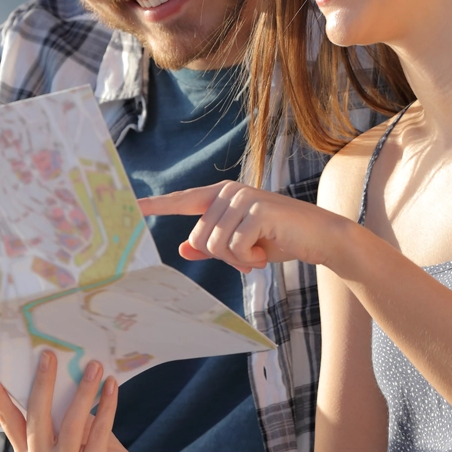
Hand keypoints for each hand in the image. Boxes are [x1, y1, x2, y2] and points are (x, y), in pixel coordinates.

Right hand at [0, 350, 147, 451]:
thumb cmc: (92, 446)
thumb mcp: (67, 428)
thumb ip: (54, 410)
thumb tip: (45, 369)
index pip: (8, 420)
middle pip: (37, 417)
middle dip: (43, 382)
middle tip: (49, 354)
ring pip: (71, 423)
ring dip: (84, 390)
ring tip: (94, 365)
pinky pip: (99, 431)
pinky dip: (107, 405)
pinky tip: (111, 385)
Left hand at [138, 181, 361, 274]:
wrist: (321, 238)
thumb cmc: (279, 240)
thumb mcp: (241, 246)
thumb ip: (211, 246)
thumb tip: (182, 248)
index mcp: (219, 195)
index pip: (180, 201)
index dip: (154, 205)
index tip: (129, 206)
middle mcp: (227, 191)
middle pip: (200, 238)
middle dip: (224, 256)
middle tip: (250, 254)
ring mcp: (242, 198)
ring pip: (215, 245)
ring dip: (239, 259)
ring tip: (261, 250)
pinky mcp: (257, 210)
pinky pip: (235, 248)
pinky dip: (251, 258)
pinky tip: (268, 249)